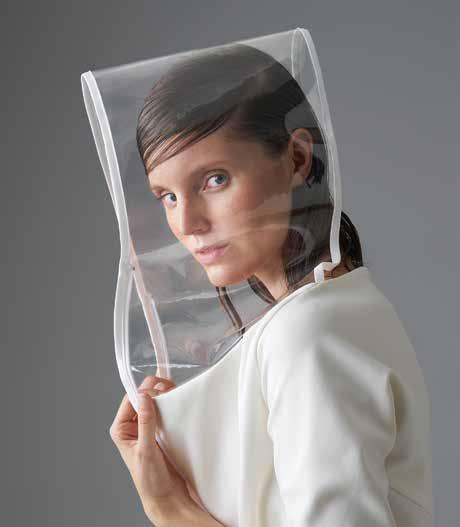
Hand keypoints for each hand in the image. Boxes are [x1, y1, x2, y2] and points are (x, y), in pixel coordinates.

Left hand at [109, 375, 196, 522]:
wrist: (167, 496)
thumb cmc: (150, 480)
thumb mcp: (146, 450)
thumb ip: (145, 423)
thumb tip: (144, 398)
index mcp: (122, 429)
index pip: (130, 400)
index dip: (144, 392)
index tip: (159, 390)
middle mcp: (133, 425)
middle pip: (143, 397)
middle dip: (156, 391)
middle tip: (169, 390)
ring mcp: (148, 426)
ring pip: (155, 401)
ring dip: (165, 396)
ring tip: (174, 395)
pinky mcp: (161, 429)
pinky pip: (165, 410)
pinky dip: (172, 404)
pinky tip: (178, 403)